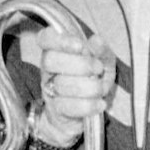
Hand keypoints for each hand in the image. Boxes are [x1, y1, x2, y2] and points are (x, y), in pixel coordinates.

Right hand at [33, 28, 112, 146]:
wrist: (93, 107)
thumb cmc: (95, 78)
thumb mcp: (104, 60)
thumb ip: (101, 50)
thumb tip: (96, 41)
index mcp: (58, 51)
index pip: (45, 39)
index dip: (59, 40)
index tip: (79, 45)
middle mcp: (49, 69)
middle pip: (50, 60)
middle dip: (79, 64)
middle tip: (97, 68)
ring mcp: (50, 90)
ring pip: (60, 84)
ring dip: (87, 86)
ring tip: (101, 88)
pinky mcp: (56, 110)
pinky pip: (67, 107)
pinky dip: (87, 105)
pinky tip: (100, 103)